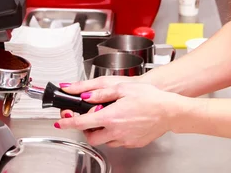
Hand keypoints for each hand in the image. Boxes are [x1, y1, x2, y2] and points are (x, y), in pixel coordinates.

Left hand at [55, 82, 184, 148]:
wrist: (170, 111)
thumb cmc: (150, 97)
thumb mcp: (122, 88)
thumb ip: (100, 93)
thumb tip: (84, 96)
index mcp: (110, 117)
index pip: (81, 122)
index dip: (67, 123)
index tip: (61, 122)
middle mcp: (115, 131)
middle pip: (90, 137)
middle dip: (85, 129)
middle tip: (88, 119)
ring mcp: (125, 139)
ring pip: (104, 141)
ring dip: (100, 132)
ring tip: (107, 119)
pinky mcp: (133, 143)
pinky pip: (117, 142)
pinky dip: (113, 135)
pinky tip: (121, 124)